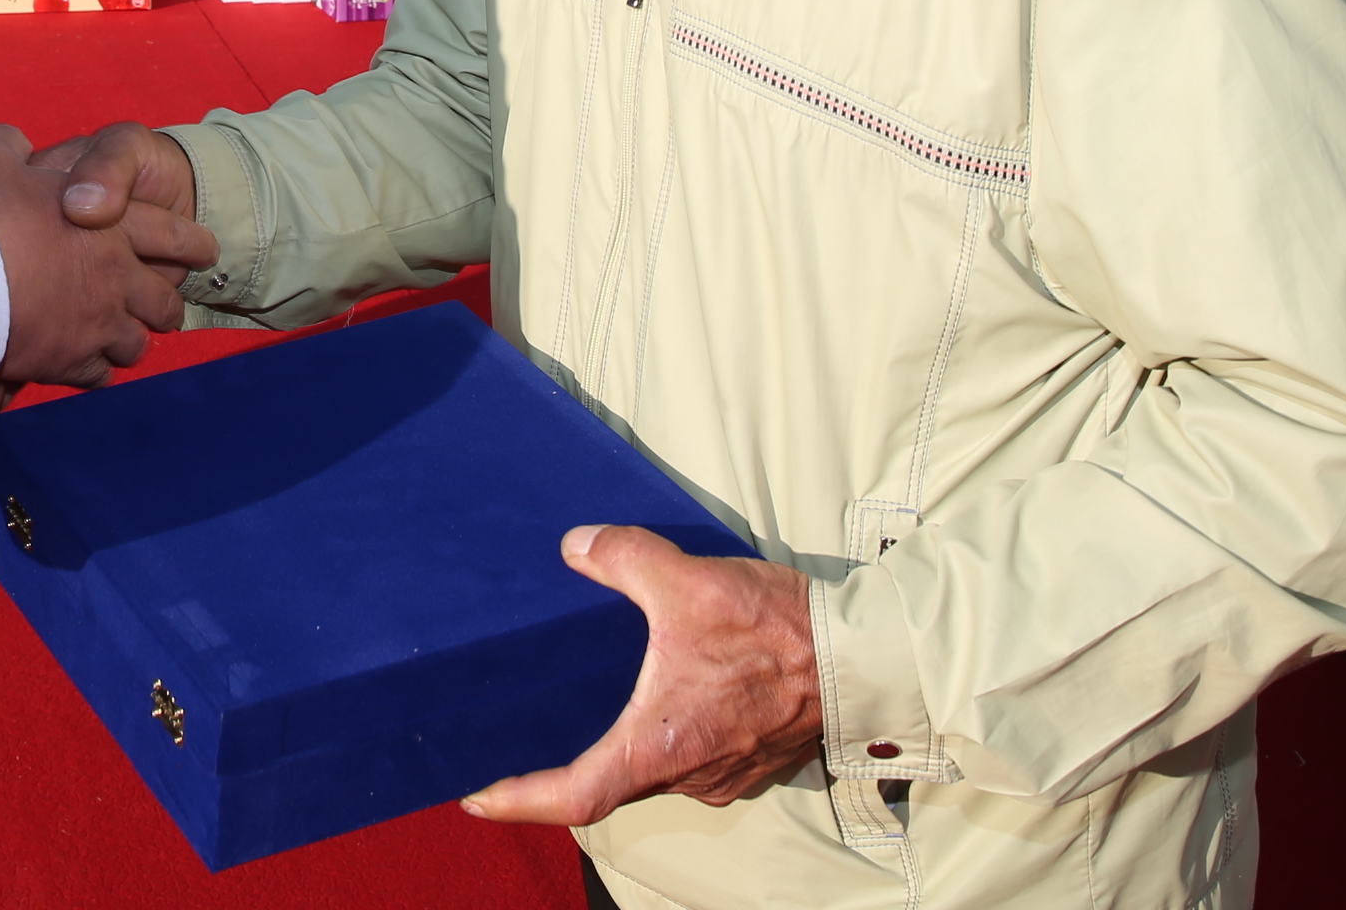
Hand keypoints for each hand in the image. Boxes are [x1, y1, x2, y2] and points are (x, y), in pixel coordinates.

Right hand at [0, 123, 193, 390]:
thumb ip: (12, 145)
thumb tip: (17, 145)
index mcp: (112, 222)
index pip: (173, 234)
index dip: (193, 244)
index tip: (206, 251)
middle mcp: (117, 276)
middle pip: (162, 301)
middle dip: (165, 306)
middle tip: (165, 309)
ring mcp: (99, 322)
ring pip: (135, 342)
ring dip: (130, 341)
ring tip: (122, 341)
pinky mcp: (72, 360)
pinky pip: (99, 374)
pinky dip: (95, 370)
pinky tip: (85, 366)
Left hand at [460, 525, 823, 825]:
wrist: (865, 660)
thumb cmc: (776, 633)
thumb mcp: (687, 582)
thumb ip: (624, 559)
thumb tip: (576, 546)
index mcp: (660, 746)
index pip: (576, 794)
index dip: (522, 799)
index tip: (480, 797)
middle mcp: (689, 775)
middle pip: (612, 783)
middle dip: (569, 765)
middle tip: (524, 744)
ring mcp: (725, 774)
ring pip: (656, 769)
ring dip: (626, 744)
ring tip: (589, 710)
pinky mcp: (753, 761)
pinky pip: (695, 759)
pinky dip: (668, 736)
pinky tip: (664, 698)